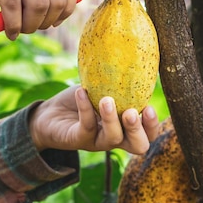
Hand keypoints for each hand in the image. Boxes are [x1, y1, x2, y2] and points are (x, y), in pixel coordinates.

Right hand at [0, 0, 79, 40]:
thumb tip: (55, 21)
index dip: (64, 12)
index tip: (50, 23)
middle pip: (55, 2)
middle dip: (43, 24)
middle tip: (28, 29)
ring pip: (37, 4)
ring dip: (28, 26)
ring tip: (16, 30)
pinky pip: (13, 4)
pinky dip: (12, 24)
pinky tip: (7, 30)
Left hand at [28, 86, 159, 154]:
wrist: (50, 113)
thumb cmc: (81, 99)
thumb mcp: (101, 89)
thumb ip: (118, 83)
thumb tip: (133, 57)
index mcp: (125, 127)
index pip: (148, 134)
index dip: (153, 126)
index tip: (149, 108)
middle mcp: (114, 137)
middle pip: (138, 146)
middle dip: (138, 130)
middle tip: (132, 112)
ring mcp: (96, 141)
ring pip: (113, 138)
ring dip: (111, 119)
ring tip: (106, 100)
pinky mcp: (77, 139)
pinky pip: (86, 126)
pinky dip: (85, 107)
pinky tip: (81, 92)